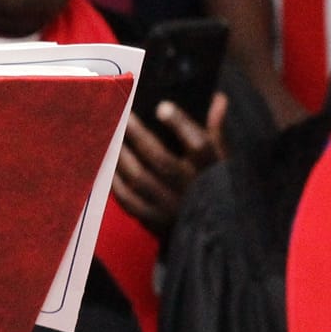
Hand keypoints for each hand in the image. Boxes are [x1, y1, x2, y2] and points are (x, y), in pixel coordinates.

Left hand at [112, 92, 226, 236]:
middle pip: (162, 160)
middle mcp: (192, 189)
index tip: (161, 106)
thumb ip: (217, 130)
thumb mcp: (222, 160)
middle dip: (138, 135)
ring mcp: (171, 207)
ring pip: (140, 179)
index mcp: (213, 171)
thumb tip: (218, 98)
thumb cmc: (213, 186)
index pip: (200, 146)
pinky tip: (108, 164)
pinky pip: (128, 200)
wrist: (211, 233)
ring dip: (122, 155)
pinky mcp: (154, 220)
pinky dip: (115, 181)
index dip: (181, 125)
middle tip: (122, 115)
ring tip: (109, 135)